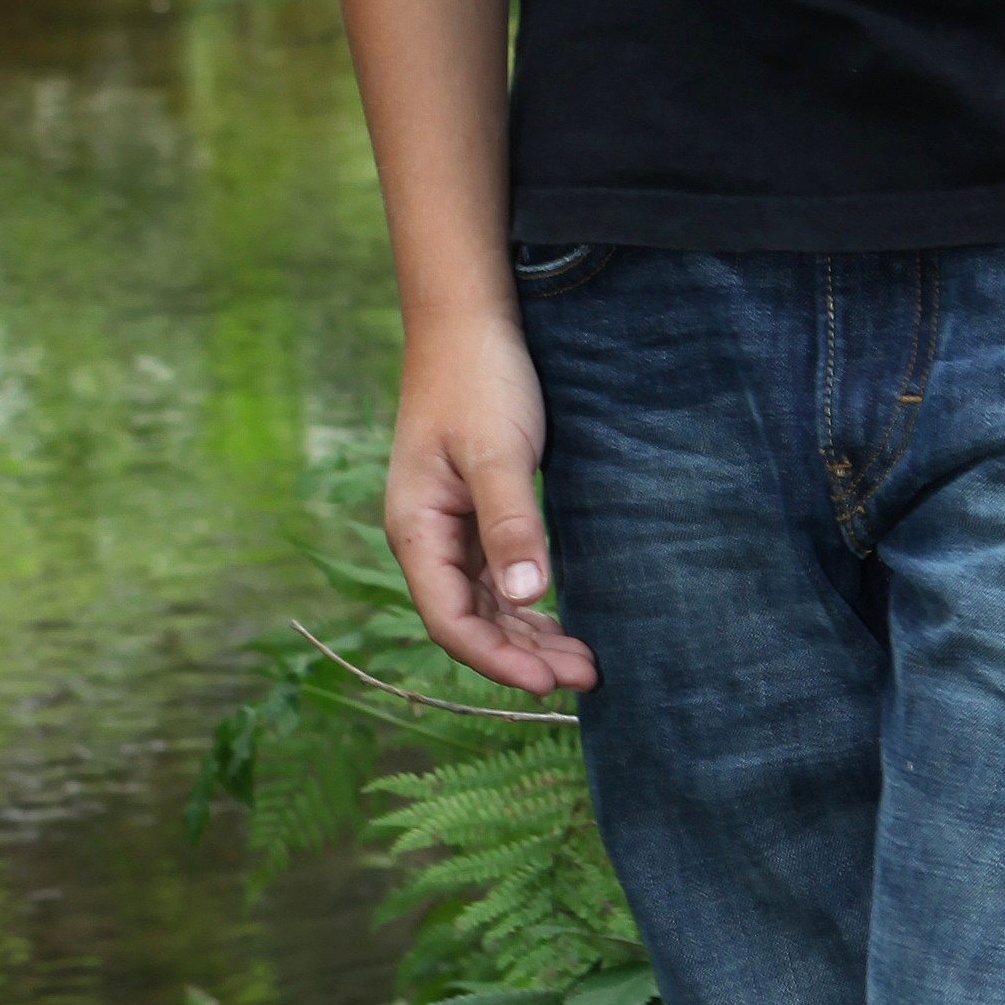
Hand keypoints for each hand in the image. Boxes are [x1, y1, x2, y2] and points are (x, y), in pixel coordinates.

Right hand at [386, 315, 600, 695]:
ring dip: (529, 635)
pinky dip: (526, 604)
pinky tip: (559, 618)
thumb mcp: (497, 452)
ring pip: (486, 604)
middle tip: (587, 677)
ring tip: (584, 660)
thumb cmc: (478, 380)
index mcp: (417, 529)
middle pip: (470, 621)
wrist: (468, 322)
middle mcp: (427, 538)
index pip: (450, 620)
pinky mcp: (473, 513)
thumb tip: (527, 597)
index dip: (496, 659)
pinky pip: (496, 577)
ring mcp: (449, 528)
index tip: (550, 682)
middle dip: (523, 656)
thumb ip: (511, 523)